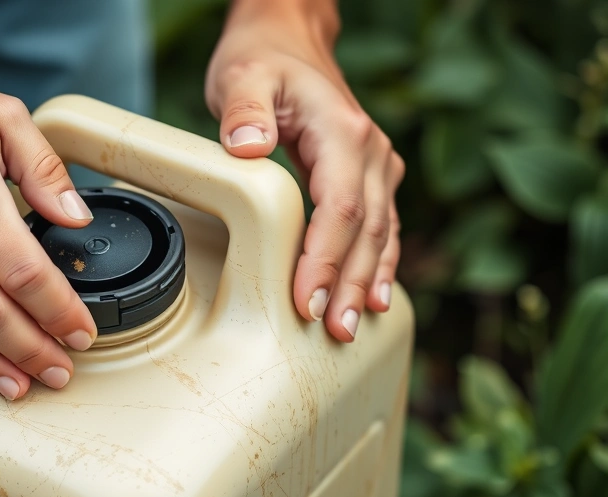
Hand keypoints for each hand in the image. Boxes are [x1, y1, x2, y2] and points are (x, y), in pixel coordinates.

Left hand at [205, 3, 403, 341]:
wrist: (287, 38)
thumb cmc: (262, 58)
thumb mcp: (242, 75)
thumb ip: (244, 109)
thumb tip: (250, 147)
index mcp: (343, 132)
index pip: (340, 207)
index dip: (326, 258)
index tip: (307, 299)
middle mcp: (370, 152)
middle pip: (367, 231)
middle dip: (349, 285)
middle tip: (334, 331)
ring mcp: (375, 166)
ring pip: (380, 234)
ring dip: (367, 283)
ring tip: (353, 329)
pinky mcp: (369, 178)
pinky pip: (380, 227)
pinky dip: (378, 265)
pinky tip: (374, 298)